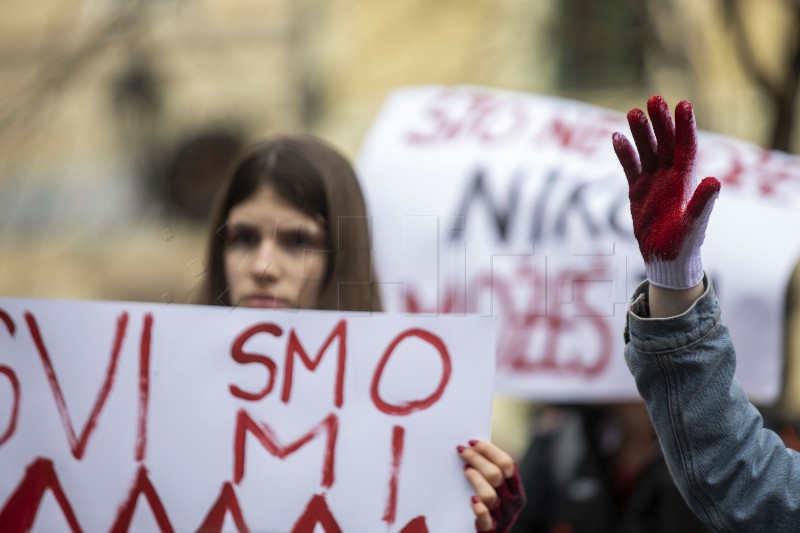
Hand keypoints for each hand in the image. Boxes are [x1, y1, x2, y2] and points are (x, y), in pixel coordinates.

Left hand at [458, 440, 524, 532]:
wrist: (481, 532)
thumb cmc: (487, 504)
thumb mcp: (494, 487)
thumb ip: (489, 470)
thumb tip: (472, 446)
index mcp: (515, 488)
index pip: (507, 463)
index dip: (489, 450)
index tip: (471, 442)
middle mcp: (513, 502)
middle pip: (497, 475)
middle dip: (477, 459)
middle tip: (461, 451)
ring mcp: (502, 517)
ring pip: (490, 495)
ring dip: (475, 479)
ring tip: (465, 470)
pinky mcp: (490, 530)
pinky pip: (486, 519)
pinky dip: (479, 508)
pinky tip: (471, 500)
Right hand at [612, 96, 720, 288]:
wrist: (666, 259)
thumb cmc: (684, 245)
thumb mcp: (694, 226)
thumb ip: (703, 204)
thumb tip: (714, 180)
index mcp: (686, 182)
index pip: (685, 148)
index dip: (685, 127)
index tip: (683, 104)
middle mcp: (670, 177)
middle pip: (665, 143)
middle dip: (661, 122)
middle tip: (653, 99)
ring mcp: (653, 182)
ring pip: (647, 150)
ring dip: (641, 132)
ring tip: (632, 111)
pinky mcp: (637, 190)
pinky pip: (629, 167)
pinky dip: (624, 152)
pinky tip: (616, 136)